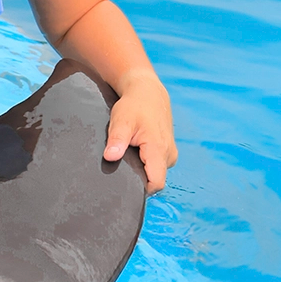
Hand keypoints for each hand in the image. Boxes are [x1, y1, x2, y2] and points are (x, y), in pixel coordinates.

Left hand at [103, 72, 176, 193]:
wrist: (148, 92)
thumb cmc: (134, 105)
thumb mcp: (121, 120)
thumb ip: (117, 140)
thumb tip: (110, 157)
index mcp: (159, 150)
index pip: (156, 183)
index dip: (141, 189)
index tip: (124, 184)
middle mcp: (169, 155)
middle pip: (155, 180)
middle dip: (138, 179)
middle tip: (121, 167)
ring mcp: (170, 153)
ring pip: (156, 173)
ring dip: (142, 169)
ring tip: (128, 156)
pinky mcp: (168, 151)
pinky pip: (157, 166)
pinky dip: (146, 163)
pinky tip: (135, 153)